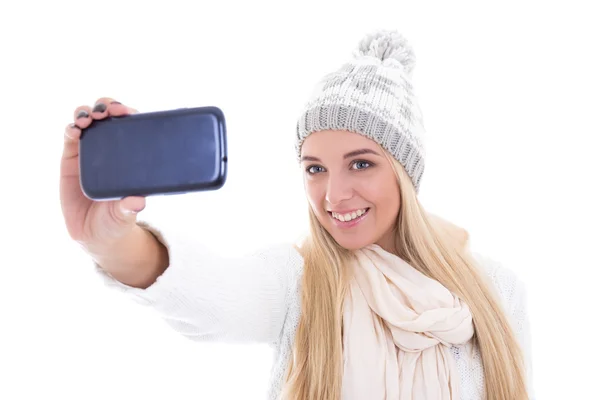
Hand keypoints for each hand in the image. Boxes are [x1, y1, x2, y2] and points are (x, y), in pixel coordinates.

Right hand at [60, 97, 144, 247]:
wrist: (94, 234)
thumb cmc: (116, 221)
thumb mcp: (124, 215)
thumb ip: (129, 208)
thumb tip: (138, 201)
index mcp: (130, 157)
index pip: (131, 127)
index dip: (129, 114)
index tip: (127, 112)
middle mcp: (111, 150)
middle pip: (108, 117)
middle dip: (108, 106)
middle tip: (108, 111)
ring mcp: (90, 152)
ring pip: (88, 121)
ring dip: (87, 113)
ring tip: (89, 118)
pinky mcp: (71, 158)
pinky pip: (70, 136)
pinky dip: (71, 128)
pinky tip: (75, 129)